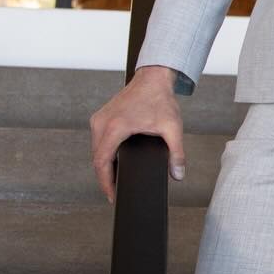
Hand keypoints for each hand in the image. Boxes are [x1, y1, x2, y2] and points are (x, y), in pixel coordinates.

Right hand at [89, 65, 186, 203]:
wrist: (153, 78)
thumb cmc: (160, 99)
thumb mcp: (172, 127)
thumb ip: (177, 153)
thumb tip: (178, 175)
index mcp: (115, 127)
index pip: (102, 162)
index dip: (105, 183)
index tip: (112, 196)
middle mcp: (102, 123)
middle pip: (96, 159)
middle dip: (104, 178)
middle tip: (115, 194)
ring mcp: (99, 119)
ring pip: (95, 150)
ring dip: (103, 166)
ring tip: (114, 182)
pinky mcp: (101, 117)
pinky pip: (98, 141)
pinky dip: (103, 154)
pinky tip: (113, 163)